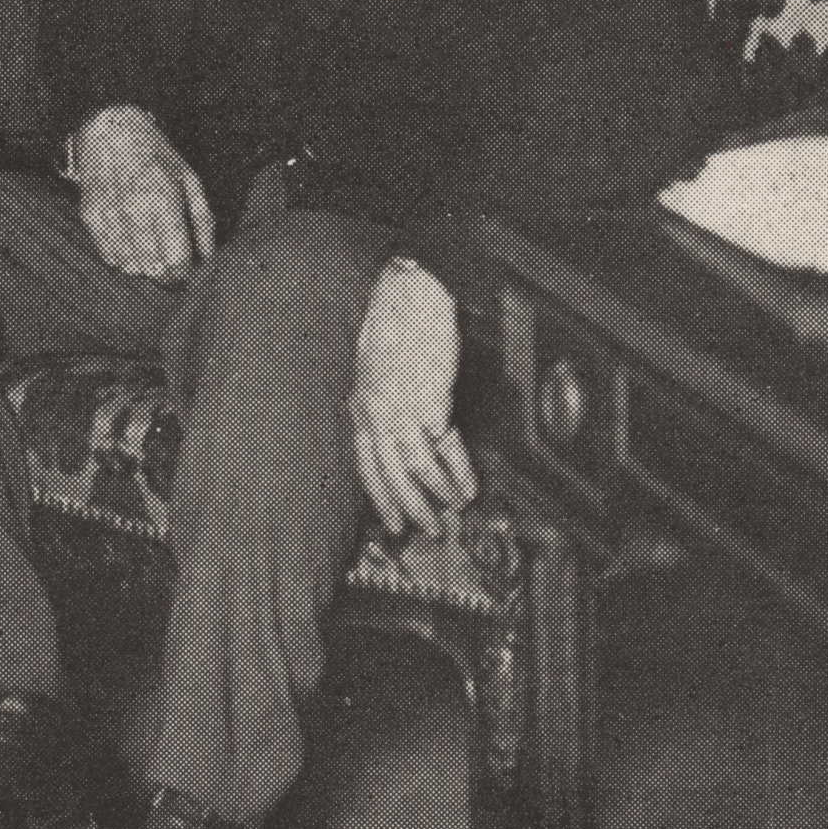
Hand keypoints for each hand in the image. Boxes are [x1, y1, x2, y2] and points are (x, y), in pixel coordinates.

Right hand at [70, 104, 213, 282]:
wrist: (109, 128)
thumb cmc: (155, 155)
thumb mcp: (189, 180)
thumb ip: (202, 221)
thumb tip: (208, 258)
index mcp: (163, 198)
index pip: (175, 259)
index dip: (185, 273)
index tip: (188, 271)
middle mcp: (133, 209)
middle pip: (152, 268)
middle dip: (166, 274)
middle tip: (173, 267)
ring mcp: (108, 214)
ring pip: (129, 266)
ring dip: (144, 266)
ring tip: (152, 251)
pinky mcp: (89, 216)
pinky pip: (108, 255)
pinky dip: (123, 257)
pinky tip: (132, 242)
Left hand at [349, 256, 479, 541]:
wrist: (411, 296)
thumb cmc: (399, 327)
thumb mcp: (381, 369)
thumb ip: (384, 400)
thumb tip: (405, 425)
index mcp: (360, 407)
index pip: (365, 464)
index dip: (380, 495)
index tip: (391, 520)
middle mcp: (373, 415)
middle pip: (386, 475)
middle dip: (406, 508)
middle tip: (421, 532)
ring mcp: (399, 413)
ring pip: (412, 472)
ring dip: (433, 498)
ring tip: (450, 516)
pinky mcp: (428, 405)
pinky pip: (442, 452)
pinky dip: (456, 474)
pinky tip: (467, 489)